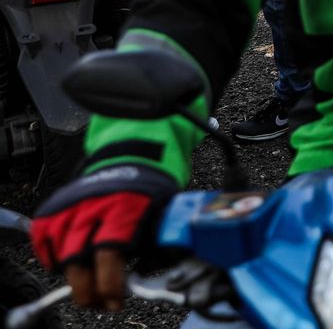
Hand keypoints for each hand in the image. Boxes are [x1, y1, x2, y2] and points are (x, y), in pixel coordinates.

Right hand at [32, 165, 176, 310]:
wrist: (131, 157)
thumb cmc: (148, 192)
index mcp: (126, 206)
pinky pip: (42, 241)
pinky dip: (52, 259)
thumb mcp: (161, 215)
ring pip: (60, 254)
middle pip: (78, 259)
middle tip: (98, 303)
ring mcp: (71, 205)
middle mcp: (94, 205)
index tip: (114, 301)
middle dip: (87, 290)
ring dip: (73, 277)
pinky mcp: (54, 206)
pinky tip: (68, 265)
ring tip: (88, 285)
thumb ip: (154, 246)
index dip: (109, 284)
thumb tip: (145, 281)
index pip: (110, 253)